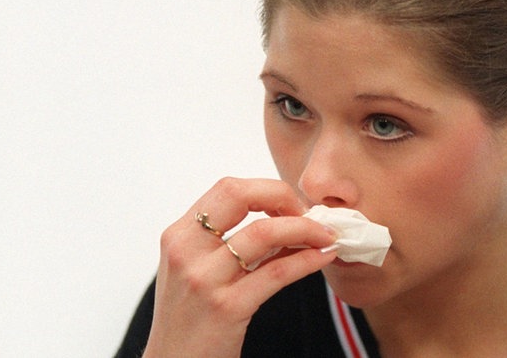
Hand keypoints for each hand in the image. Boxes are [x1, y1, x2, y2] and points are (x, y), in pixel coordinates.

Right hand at [142, 177, 337, 356]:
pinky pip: (276, 273)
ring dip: (306, 229)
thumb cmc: (190, 319)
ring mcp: (205, 279)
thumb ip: (229, 242)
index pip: (227, 188)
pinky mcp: (227, 307)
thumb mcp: (197, 270)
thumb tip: (285, 221)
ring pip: (264, 232)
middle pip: (240, 195)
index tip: (290, 205)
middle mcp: (186, 251)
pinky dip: (307, 260)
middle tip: (309, 214)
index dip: (266, 190)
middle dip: (284, 197)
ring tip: (327, 235)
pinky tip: (323, 257)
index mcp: (179, 235)